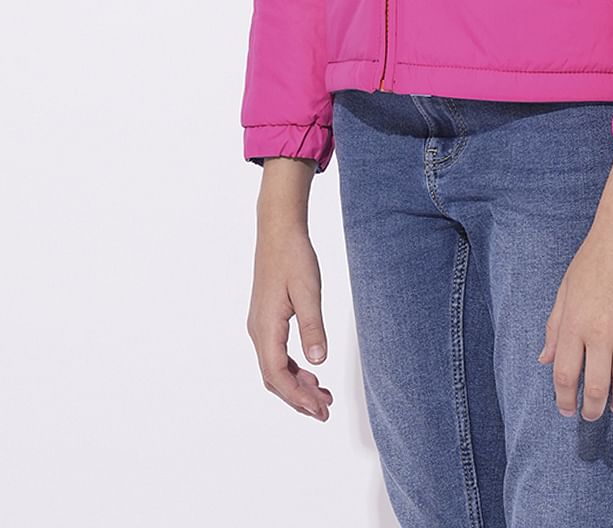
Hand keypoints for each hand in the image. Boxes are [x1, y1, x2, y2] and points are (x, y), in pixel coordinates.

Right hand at [247, 217, 333, 420]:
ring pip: (275, 368)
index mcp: (266, 328)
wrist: (278, 231)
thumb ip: (313, 327)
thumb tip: (318, 362)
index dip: (297, 397)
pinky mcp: (267, 319)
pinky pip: (276, 354)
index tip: (319, 410)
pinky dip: (293, 369)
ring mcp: (260, 326)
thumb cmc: (293, 257)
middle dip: (298, 398)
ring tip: (323, 395)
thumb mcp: (308, 292)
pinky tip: (311, 372)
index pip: (277, 375)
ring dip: (296, 385)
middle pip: (274, 378)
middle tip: (325, 410)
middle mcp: (258, 331)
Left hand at [536, 211, 612, 419]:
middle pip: (595, 388)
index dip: (565, 399)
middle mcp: (600, 333)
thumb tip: (545, 359)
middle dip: (593, 409)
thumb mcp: (565, 290)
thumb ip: (555, 327)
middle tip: (592, 414)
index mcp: (574, 324)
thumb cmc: (594, 257)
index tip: (567, 409)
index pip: (565, 376)